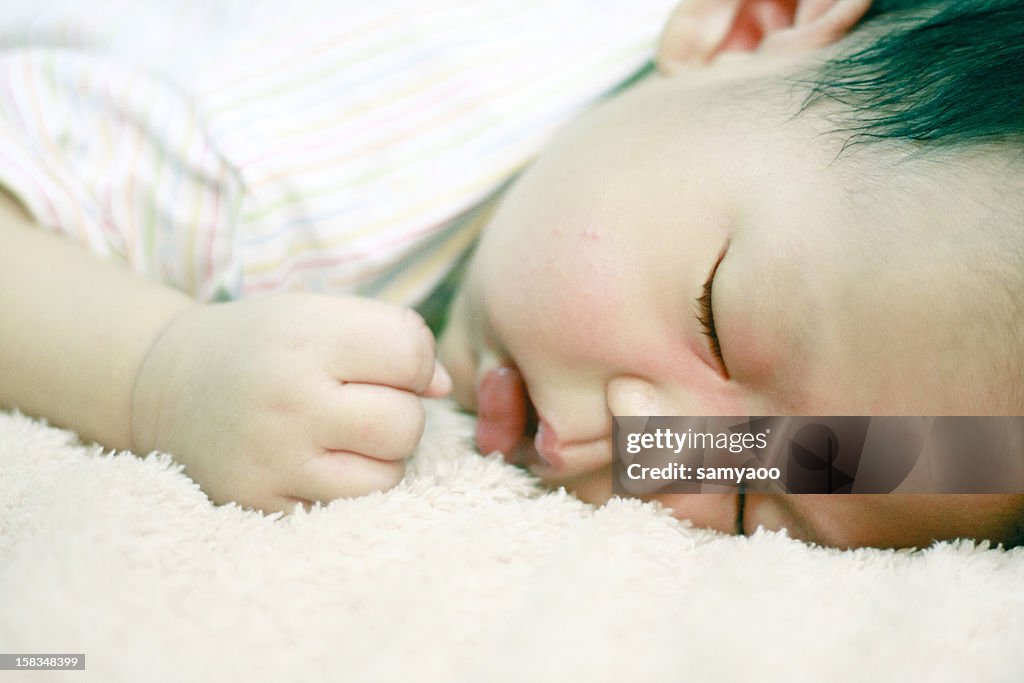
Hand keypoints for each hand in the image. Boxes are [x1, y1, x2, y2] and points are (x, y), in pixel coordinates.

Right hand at [130, 293, 449, 511]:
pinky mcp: (260, 504)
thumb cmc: (265, 344)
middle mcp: (288, 401)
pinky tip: (319, 462)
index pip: (411, 355)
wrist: (169, 384)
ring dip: (381, 459)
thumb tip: (445, 388)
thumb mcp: (320, 314)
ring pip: (386, 478)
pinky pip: (346, 511)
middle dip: (400, 413)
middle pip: (404, 424)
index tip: (387, 363)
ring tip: (345, 436)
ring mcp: (272, 460)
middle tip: (365, 403)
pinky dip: (348, 489)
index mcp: (306, 339)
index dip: (414, 360)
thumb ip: (394, 335)